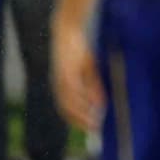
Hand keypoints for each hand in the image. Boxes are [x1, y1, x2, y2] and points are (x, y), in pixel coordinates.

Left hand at [53, 16, 103, 131]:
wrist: (68, 30)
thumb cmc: (78, 50)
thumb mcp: (88, 69)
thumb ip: (93, 86)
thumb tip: (100, 104)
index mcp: (62, 85)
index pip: (66, 109)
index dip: (77, 120)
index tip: (90, 128)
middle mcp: (59, 84)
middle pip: (66, 108)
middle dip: (80, 120)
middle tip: (94, 128)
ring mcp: (62, 77)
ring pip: (69, 101)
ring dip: (82, 112)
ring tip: (94, 119)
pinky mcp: (67, 69)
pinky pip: (74, 88)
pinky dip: (83, 97)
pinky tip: (93, 103)